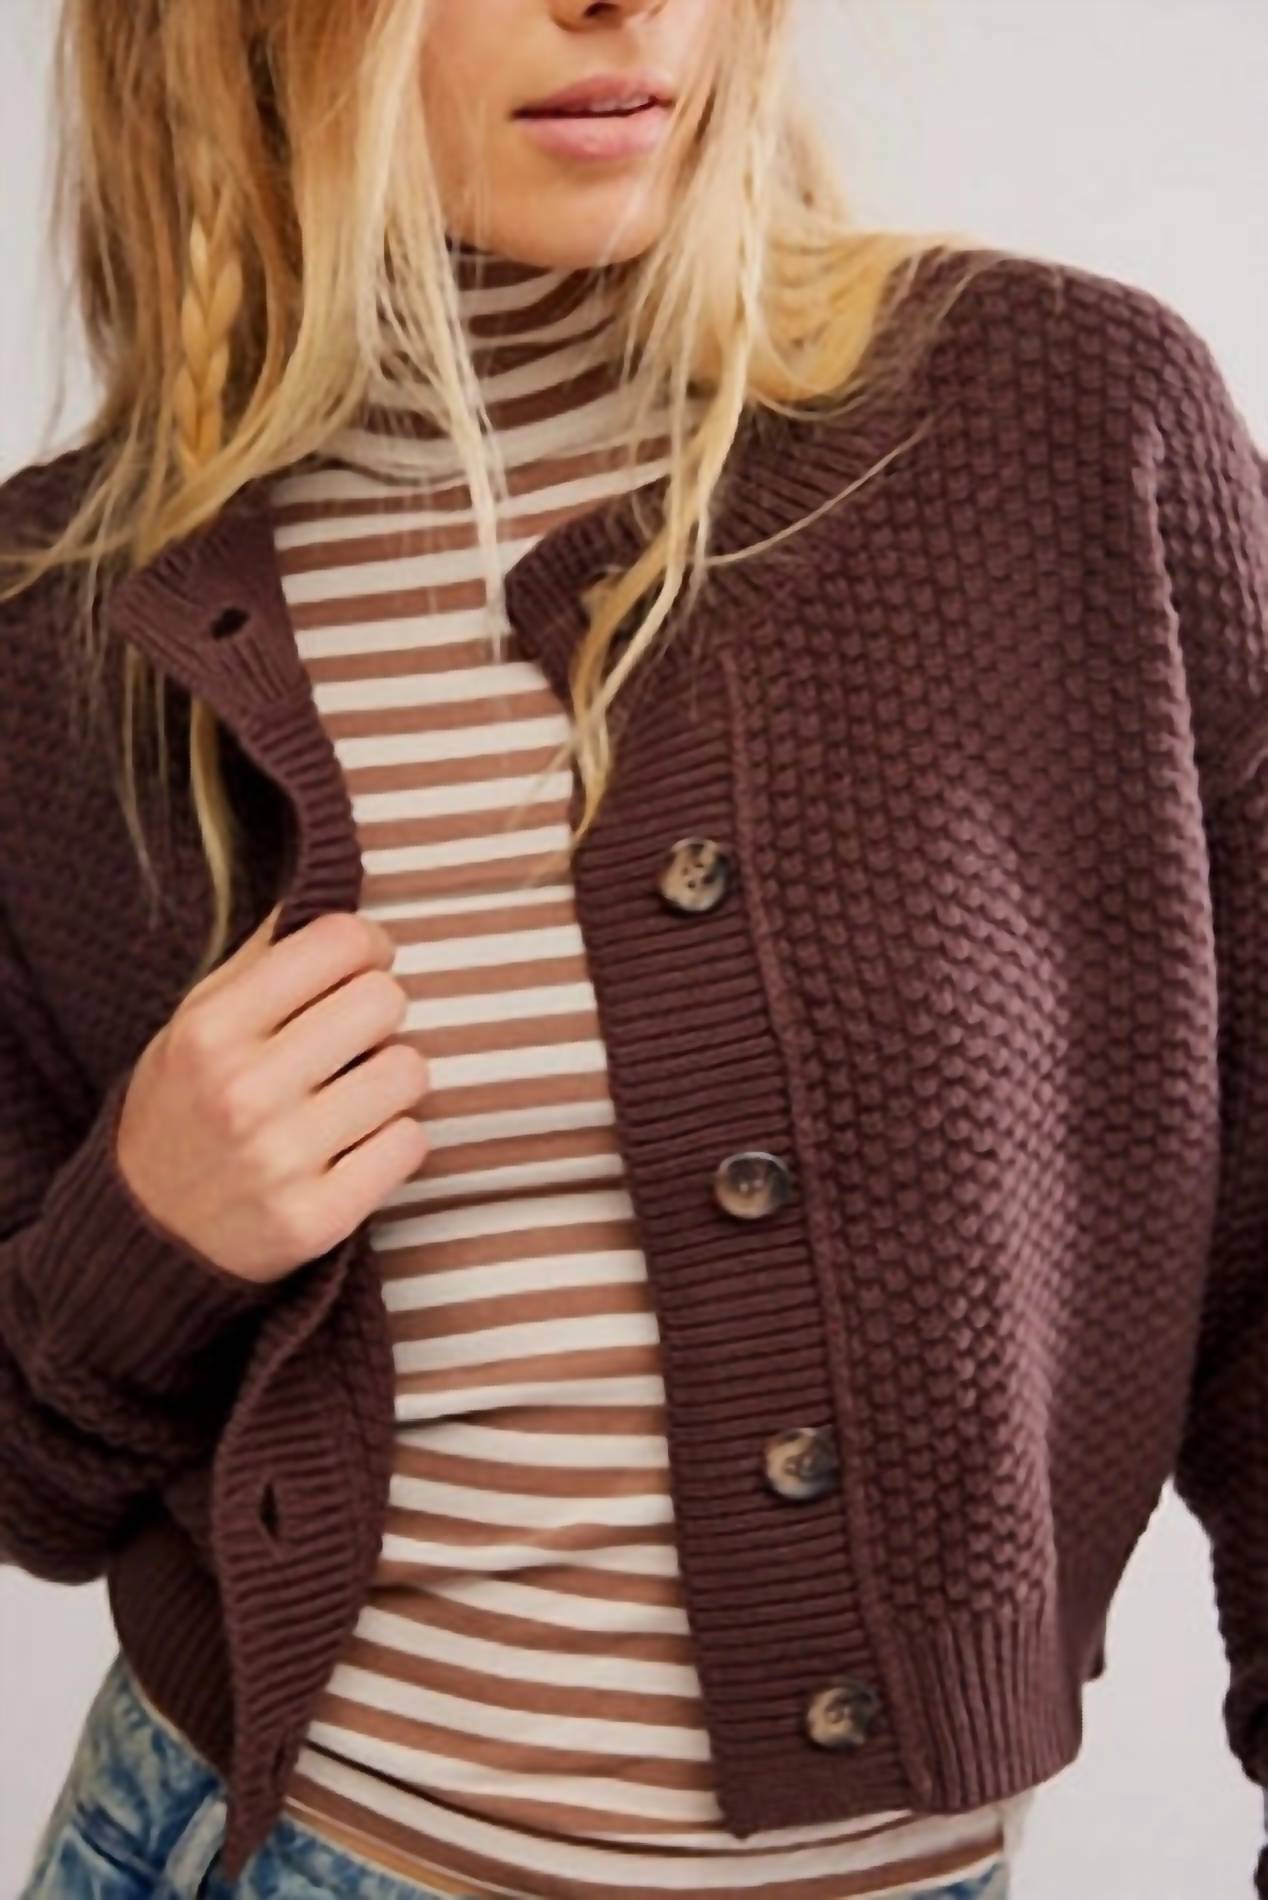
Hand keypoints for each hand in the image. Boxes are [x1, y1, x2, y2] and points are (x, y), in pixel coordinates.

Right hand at [116, 906, 428, 1283]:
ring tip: (354, 1093)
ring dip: (391, 1079)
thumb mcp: (195, 1023)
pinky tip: (357, 1145)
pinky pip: (412, 1143)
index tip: (359, 965)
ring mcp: (282, 1160)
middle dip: (380, 1012)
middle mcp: (245, 1091)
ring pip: (409, 1071)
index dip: (366, 945)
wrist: (146, 1237)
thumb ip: (262, 958)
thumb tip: (332, 894)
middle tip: (356, 1036)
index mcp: (211, 1029)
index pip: (339, 942)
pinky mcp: (318, 1219)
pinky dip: (395, 1139)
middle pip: (386, 999)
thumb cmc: (185, 1109)